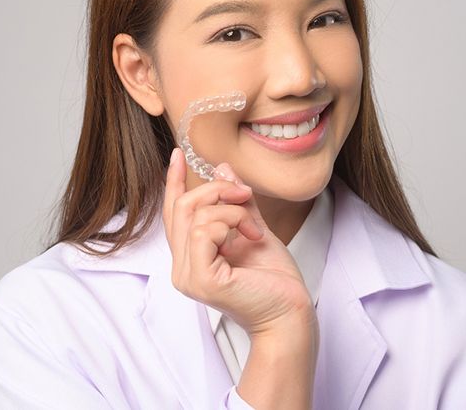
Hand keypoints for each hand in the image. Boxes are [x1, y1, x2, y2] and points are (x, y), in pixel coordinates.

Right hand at [162, 147, 314, 337]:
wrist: (292, 312)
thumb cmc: (275, 279)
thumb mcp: (253, 227)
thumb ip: (236, 202)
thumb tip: (221, 168)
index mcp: (191, 256)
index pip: (173, 213)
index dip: (173, 182)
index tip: (178, 154)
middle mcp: (182, 267)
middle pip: (182, 207)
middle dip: (216, 190)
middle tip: (246, 194)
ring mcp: (188, 276)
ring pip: (195, 215)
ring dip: (231, 210)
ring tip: (254, 227)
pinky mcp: (201, 280)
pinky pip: (203, 231)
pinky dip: (230, 222)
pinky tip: (250, 235)